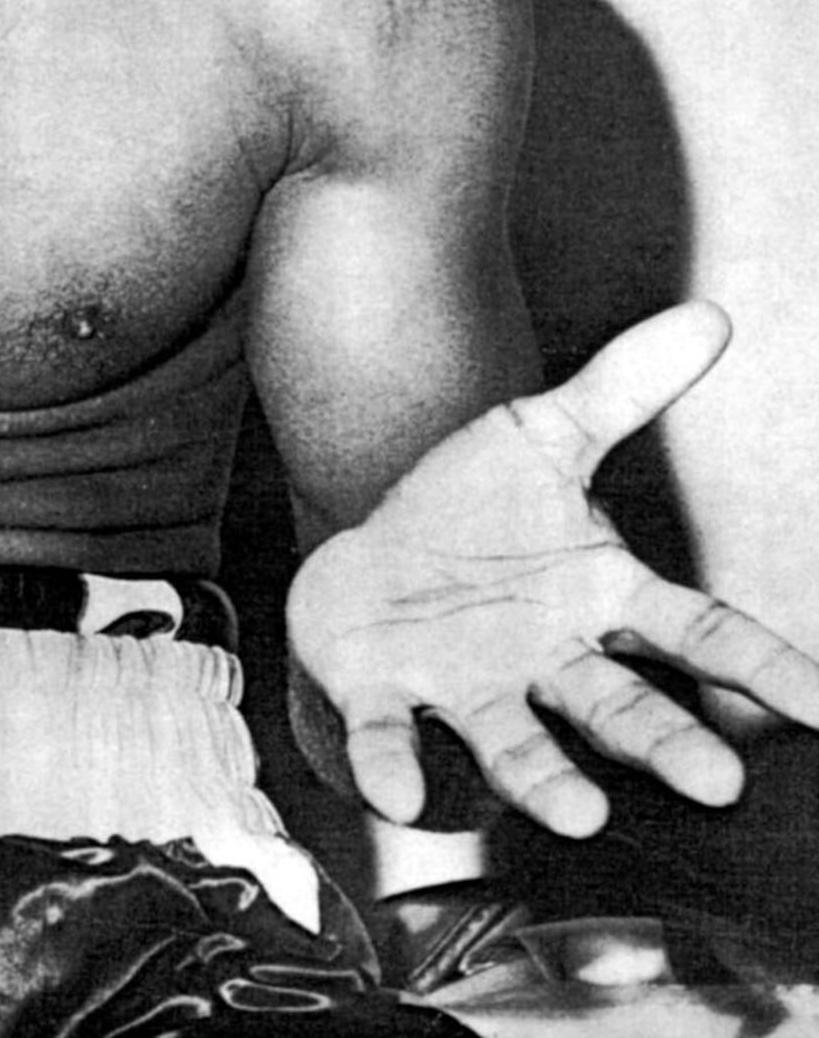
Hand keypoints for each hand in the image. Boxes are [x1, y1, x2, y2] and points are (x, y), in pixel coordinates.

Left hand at [286, 301, 818, 836]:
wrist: (368, 561)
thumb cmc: (471, 515)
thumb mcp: (545, 435)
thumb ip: (623, 384)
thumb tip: (709, 318)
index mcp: (599, 599)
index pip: (698, 633)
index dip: (765, 668)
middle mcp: (546, 661)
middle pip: (618, 706)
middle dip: (665, 742)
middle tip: (716, 779)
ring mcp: (468, 686)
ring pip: (517, 744)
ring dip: (547, 781)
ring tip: (581, 815)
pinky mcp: (385, 695)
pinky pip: (393, 736)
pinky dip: (397, 766)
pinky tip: (398, 790)